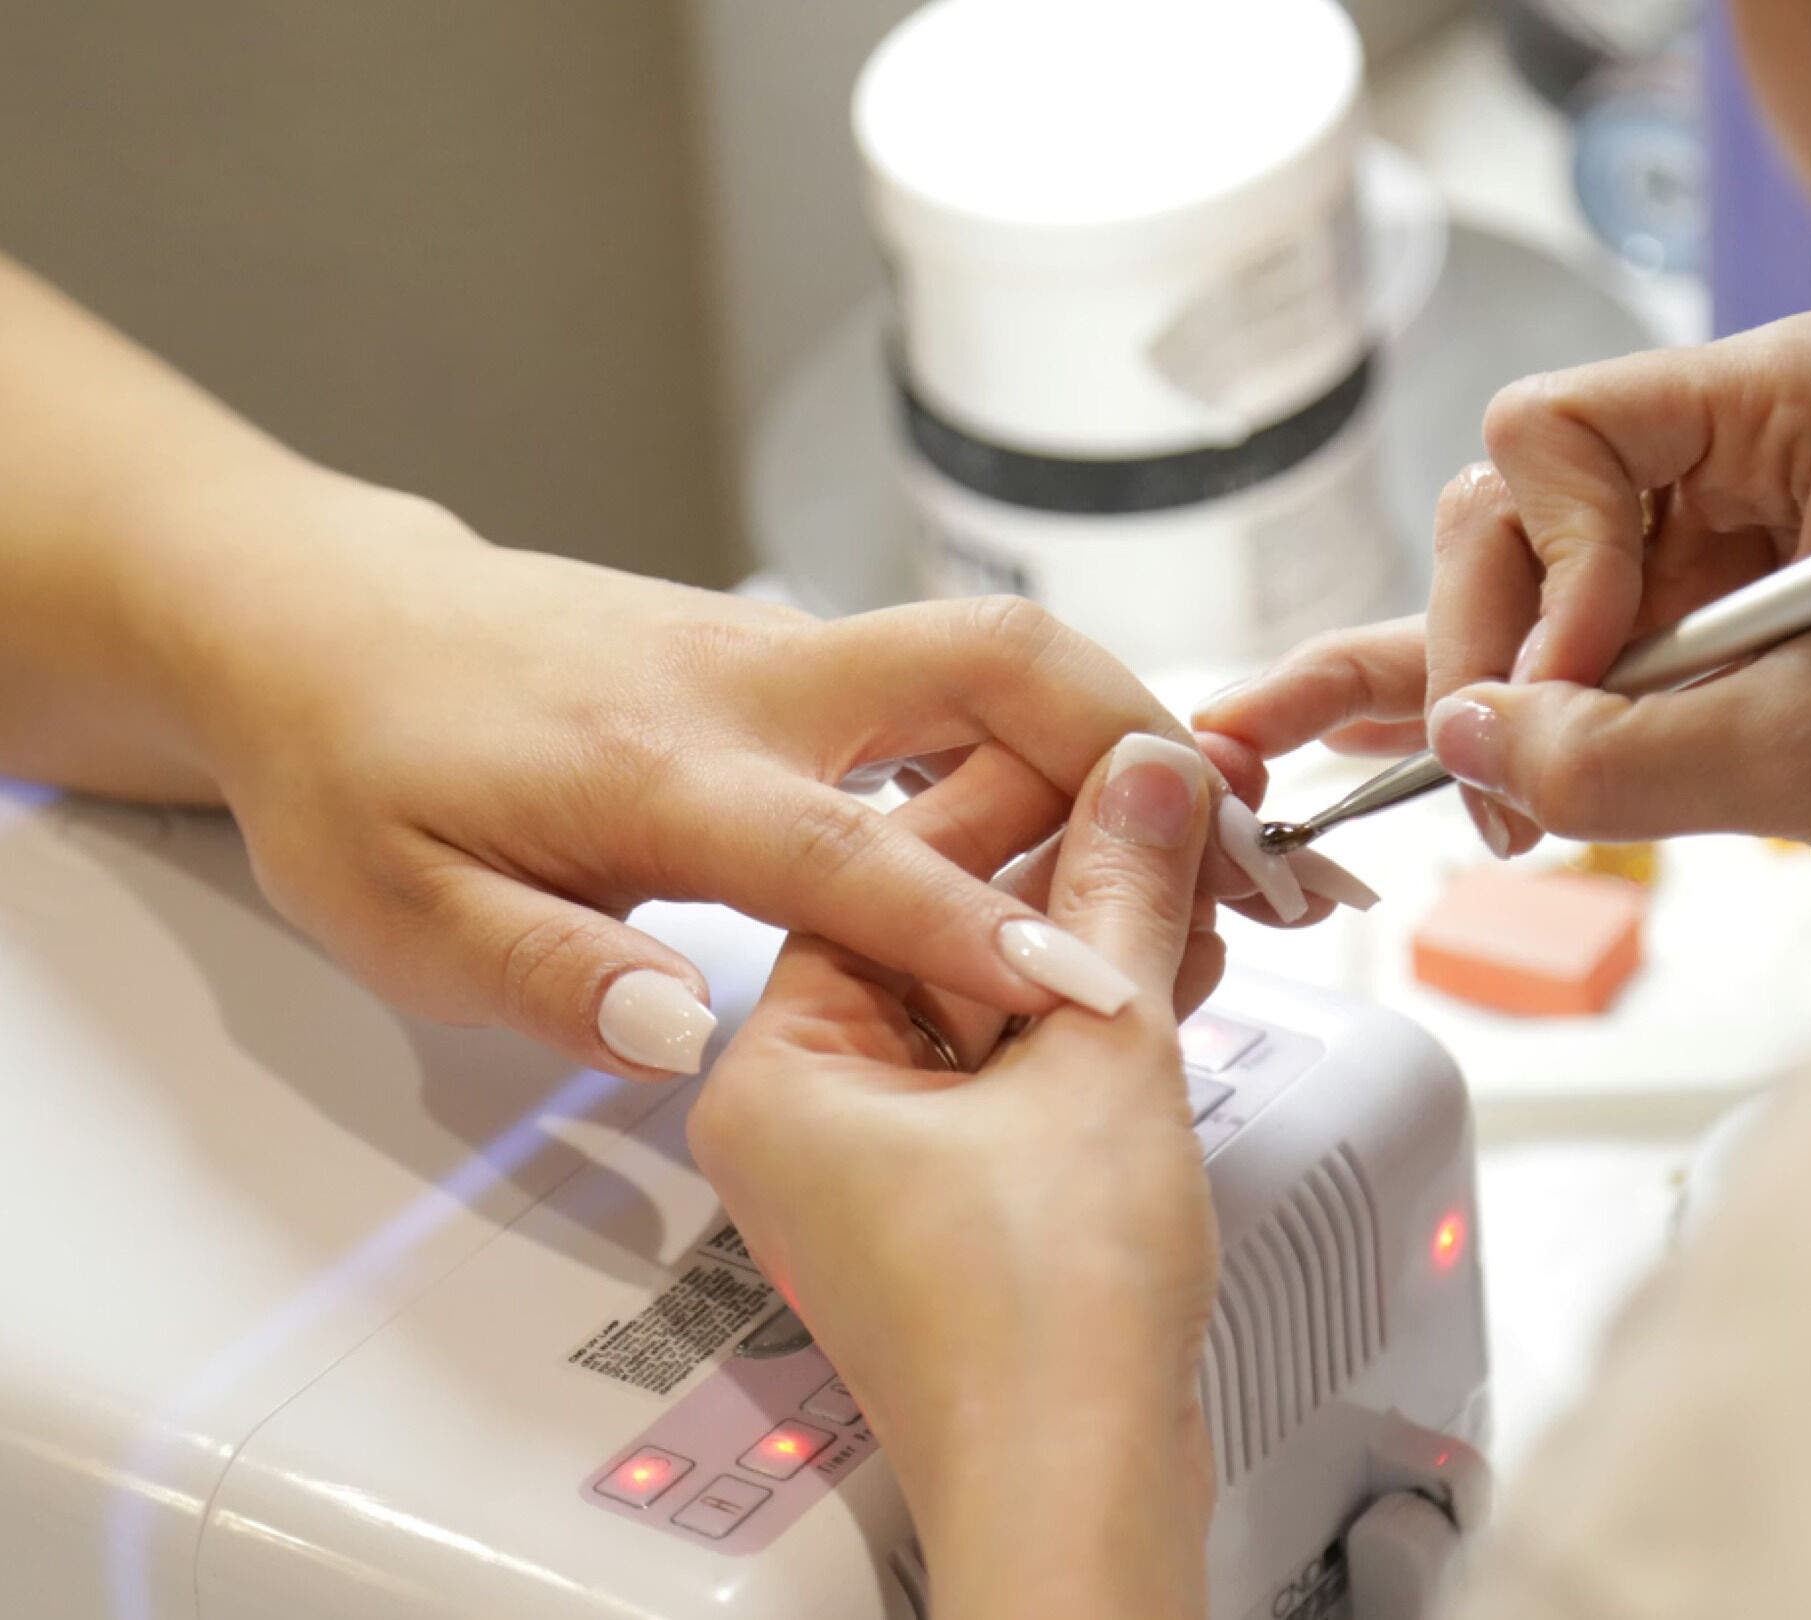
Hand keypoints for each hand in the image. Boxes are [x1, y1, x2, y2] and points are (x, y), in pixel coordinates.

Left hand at [149, 473, 1261, 1078]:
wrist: (327, 621)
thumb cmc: (361, 770)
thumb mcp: (400, 911)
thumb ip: (545, 971)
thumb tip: (680, 1029)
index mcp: (661, 766)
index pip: (857, 852)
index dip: (986, 929)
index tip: (1106, 991)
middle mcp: (749, 683)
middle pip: (989, 661)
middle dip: (1134, 739)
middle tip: (1242, 844)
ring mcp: (780, 651)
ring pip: (990, 653)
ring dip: (1117, 728)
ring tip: (1215, 839)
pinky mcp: (790, 653)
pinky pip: (952, 677)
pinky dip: (1049, 731)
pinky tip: (1092, 810)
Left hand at [689, 733, 1219, 1619]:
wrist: (1080, 1498)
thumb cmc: (1040, 1328)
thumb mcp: (1098, 1061)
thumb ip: (1120, 896)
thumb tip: (1145, 778)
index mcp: (780, 1068)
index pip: (885, 872)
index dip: (1015, 796)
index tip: (1103, 749)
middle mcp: (809, 1111)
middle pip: (939, 931)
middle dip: (1069, 874)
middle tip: (1165, 810)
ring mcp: (878, 1161)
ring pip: (987, 999)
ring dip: (1093, 943)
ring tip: (1193, 882)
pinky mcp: (949, 1201)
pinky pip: (1011, 1067)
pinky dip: (1089, 1019)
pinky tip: (1172, 965)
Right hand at [1199, 315, 1810, 902]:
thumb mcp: (1803, 757)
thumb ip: (1610, 754)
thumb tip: (1461, 739)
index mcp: (1791, 397)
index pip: (1554, 432)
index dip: (1537, 570)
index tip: (1573, 689)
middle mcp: (1738, 435)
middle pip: (1515, 506)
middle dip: (1496, 650)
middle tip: (1502, 783)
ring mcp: (1712, 517)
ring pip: (1520, 578)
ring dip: (1496, 692)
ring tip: (1492, 804)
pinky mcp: (1699, 598)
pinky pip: (1564, 634)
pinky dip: (1506, 695)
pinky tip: (1390, 735)